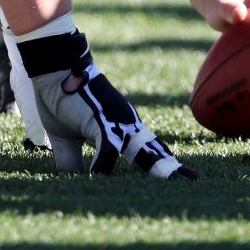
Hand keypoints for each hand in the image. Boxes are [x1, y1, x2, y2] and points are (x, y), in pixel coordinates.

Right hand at [27, 47, 195, 178]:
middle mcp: (126, 124)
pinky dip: (103, 164)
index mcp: (121, 127)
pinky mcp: (101, 119)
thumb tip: (75, 181)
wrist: (54, 68)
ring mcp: (117, 121)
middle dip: (171, 169)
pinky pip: (108, 146)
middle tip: (195, 181)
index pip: (146, 151)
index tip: (181, 177)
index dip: (161, 164)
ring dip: (157, 168)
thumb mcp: (65, 138)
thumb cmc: (61, 98)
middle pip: (154, 151)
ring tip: (175, 181)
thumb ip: (71, 160)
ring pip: (141, 150)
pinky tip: (96, 176)